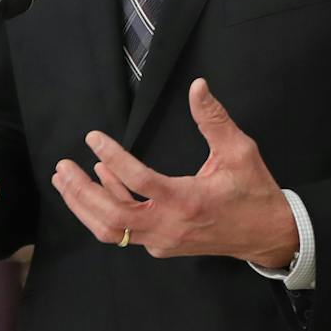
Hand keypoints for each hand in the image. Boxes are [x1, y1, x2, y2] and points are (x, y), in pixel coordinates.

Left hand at [53, 78, 297, 266]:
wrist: (268, 234)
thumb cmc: (254, 190)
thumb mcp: (239, 151)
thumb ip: (213, 119)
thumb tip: (197, 85)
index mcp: (187, 200)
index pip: (138, 181)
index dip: (112, 157)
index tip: (93, 137)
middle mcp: (169, 226)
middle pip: (111, 217)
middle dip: (81, 192)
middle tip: (62, 167)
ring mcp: (163, 240)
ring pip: (112, 230)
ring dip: (85, 205)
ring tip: (65, 179)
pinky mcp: (162, 245)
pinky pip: (126, 231)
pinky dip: (107, 209)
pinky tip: (100, 182)